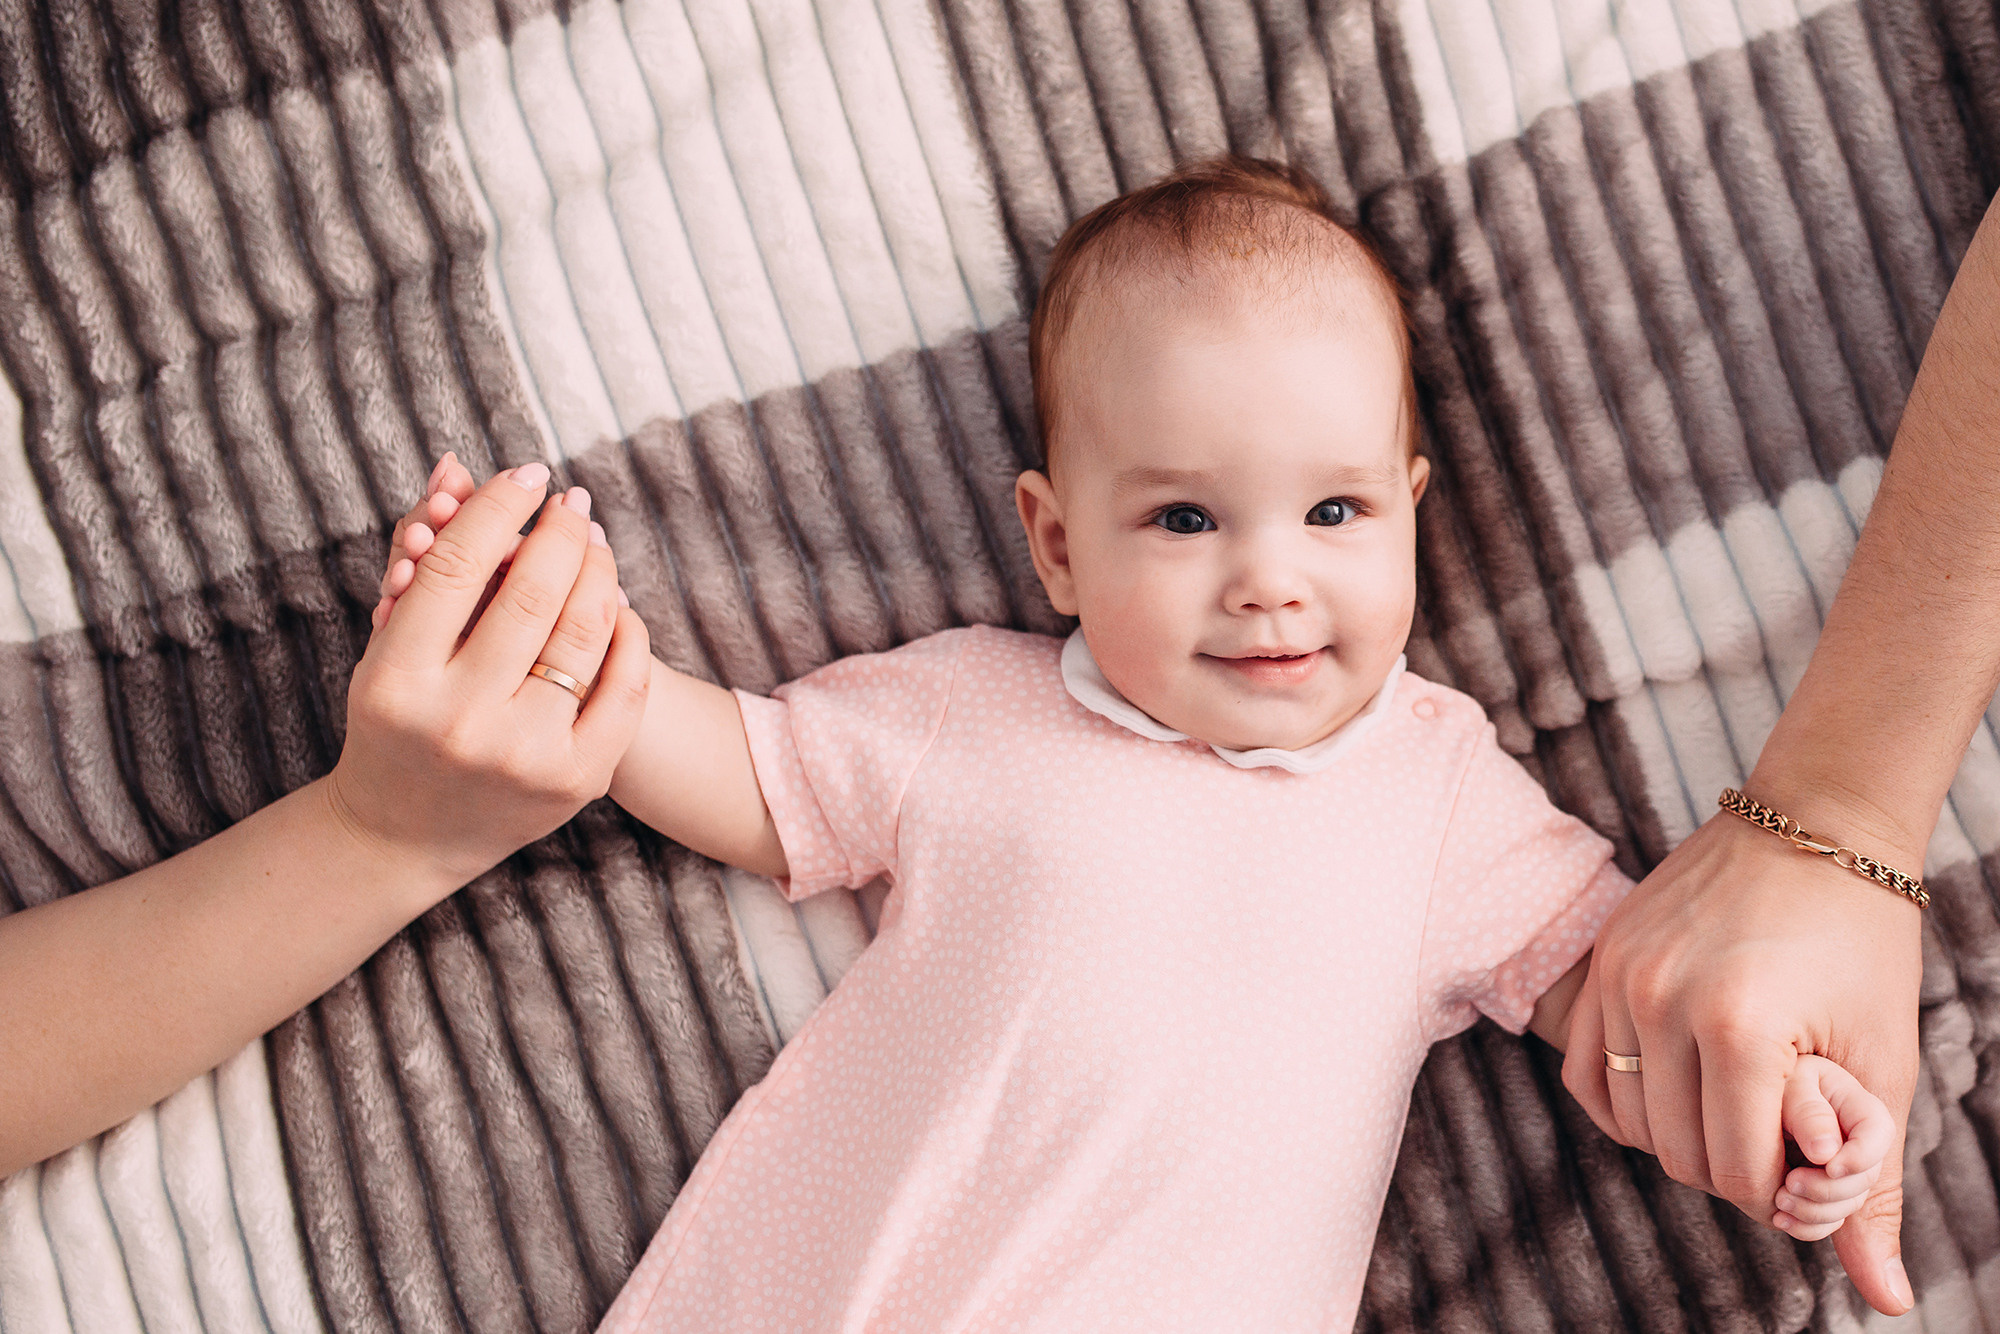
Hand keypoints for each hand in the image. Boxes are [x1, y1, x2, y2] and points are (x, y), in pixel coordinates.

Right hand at [330, 461, 651, 890]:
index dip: (498, 506)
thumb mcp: (389, 645)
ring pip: (586, 631)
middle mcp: (459, 720)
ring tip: (593, 541)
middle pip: (532, 592)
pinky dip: (627, 632)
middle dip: (560, 531)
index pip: (456, 565)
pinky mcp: (577, 780)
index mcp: (396, 681)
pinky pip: (624, 684)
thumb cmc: (397, 718)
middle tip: (571, 501)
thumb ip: (424, 559)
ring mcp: (524, 755)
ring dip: (599, 570)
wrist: (406, 834)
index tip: (527, 473)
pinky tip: (617, 604)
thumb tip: (458, 463)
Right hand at [1562, 807, 1921, 1315]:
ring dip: (1677, 1137)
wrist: (1815, 826)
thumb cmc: (1862, 947)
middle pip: (1677, 1154)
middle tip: (1777, 1138)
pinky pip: (1583, 1070)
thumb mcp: (1880, 1066)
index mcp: (1740, 1030)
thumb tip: (1886, 1298)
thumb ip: (1871, 1187)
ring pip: (1625, 1121)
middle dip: (1731, 1169)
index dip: (1782, 1191)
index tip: (1813, 1163)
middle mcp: (1661, 1002)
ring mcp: (1619, 977)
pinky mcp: (1600, 960)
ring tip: (1730, 1109)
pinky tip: (1671, 1092)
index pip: (1737, 1174)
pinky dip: (1623, 1102)